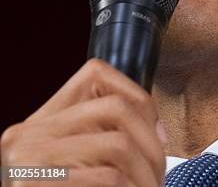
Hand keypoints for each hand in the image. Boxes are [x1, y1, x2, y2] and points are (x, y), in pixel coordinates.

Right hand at [0, 59, 166, 186]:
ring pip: (117, 143)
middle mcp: (26, 136)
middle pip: (116, 108)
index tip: (157, 134)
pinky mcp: (32, 186)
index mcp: (38, 124)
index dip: (138, 97)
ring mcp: (26, 162)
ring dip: (147, 171)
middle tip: (160, 175)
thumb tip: (157, 135)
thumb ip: (97, 140)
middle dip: (151, 141)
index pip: (96, 74)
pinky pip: (106, 177)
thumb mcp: (72, 165)